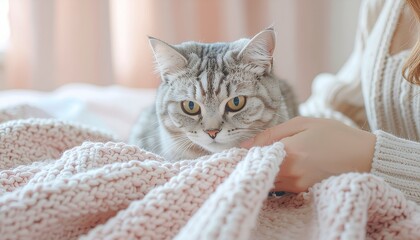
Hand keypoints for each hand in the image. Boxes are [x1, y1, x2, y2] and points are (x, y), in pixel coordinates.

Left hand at [241, 117, 375, 192]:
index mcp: (289, 152)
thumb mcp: (303, 123)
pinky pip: (279, 185)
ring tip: (272, 156)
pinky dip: (276, 176)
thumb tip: (245, 144)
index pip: (253, 155)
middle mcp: (290, 173)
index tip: (244, 145)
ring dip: (264, 169)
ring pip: (267, 179)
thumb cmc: (334, 135)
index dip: (246, 150)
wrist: (364, 156)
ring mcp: (296, 185)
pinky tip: (284, 165)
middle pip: (257, 170)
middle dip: (253, 161)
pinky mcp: (302, 191)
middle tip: (257, 150)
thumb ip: (271, 133)